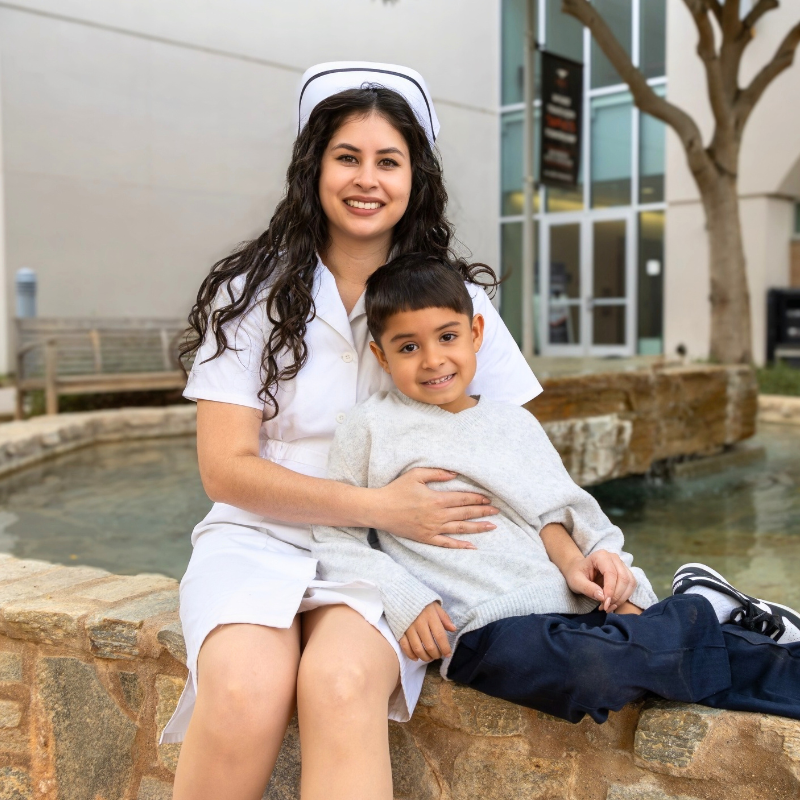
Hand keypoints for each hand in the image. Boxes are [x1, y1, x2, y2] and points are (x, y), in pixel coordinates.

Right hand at [372, 468, 497, 548]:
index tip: (488, 498)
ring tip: (492, 526)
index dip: (477, 499)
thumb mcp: (416, 475)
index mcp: (436, 499)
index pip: (463, 499)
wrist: (379, 509)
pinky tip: (472, 546)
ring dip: (477, 527)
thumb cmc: (396, 490)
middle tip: (497, 511)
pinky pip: (447, 543)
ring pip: (460, 529)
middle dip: (482, 512)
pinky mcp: (426, 538)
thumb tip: (455, 474)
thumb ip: (437, 473)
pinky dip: (460, 545)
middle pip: (465, 514)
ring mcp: (432, 529)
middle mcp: (437, 515)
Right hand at [399, 602, 456, 661]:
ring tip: (429, 658)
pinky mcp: (400, 631)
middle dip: (436, 654)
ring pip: (418, 649)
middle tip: (438, 656)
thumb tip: (453, 629)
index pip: (440, 635)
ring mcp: (408, 628)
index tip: (448, 654)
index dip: (445, 647)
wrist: (402, 595)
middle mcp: (420, 623)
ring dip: (425, 657)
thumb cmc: (422, 602)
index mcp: (430, 616)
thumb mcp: (435, 606)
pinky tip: (416, 658)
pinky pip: (405, 646)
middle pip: (429, 645)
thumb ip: (444, 618)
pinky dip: (411, 655)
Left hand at [562, 549, 637, 611]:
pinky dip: (624, 597)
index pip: (611, 573)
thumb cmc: (576, 574)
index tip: (604, 604)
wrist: (578, 570)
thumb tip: (602, 597)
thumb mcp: (576, 582)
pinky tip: (612, 603)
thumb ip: (588, 588)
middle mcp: (614, 558)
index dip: (610, 590)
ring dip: (621, 598)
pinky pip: (631, 586)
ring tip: (608, 607)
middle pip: (623, 578)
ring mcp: (621, 564)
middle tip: (605, 607)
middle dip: (616, 596)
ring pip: (630, 582)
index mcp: (601, 556)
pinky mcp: (625, 573)